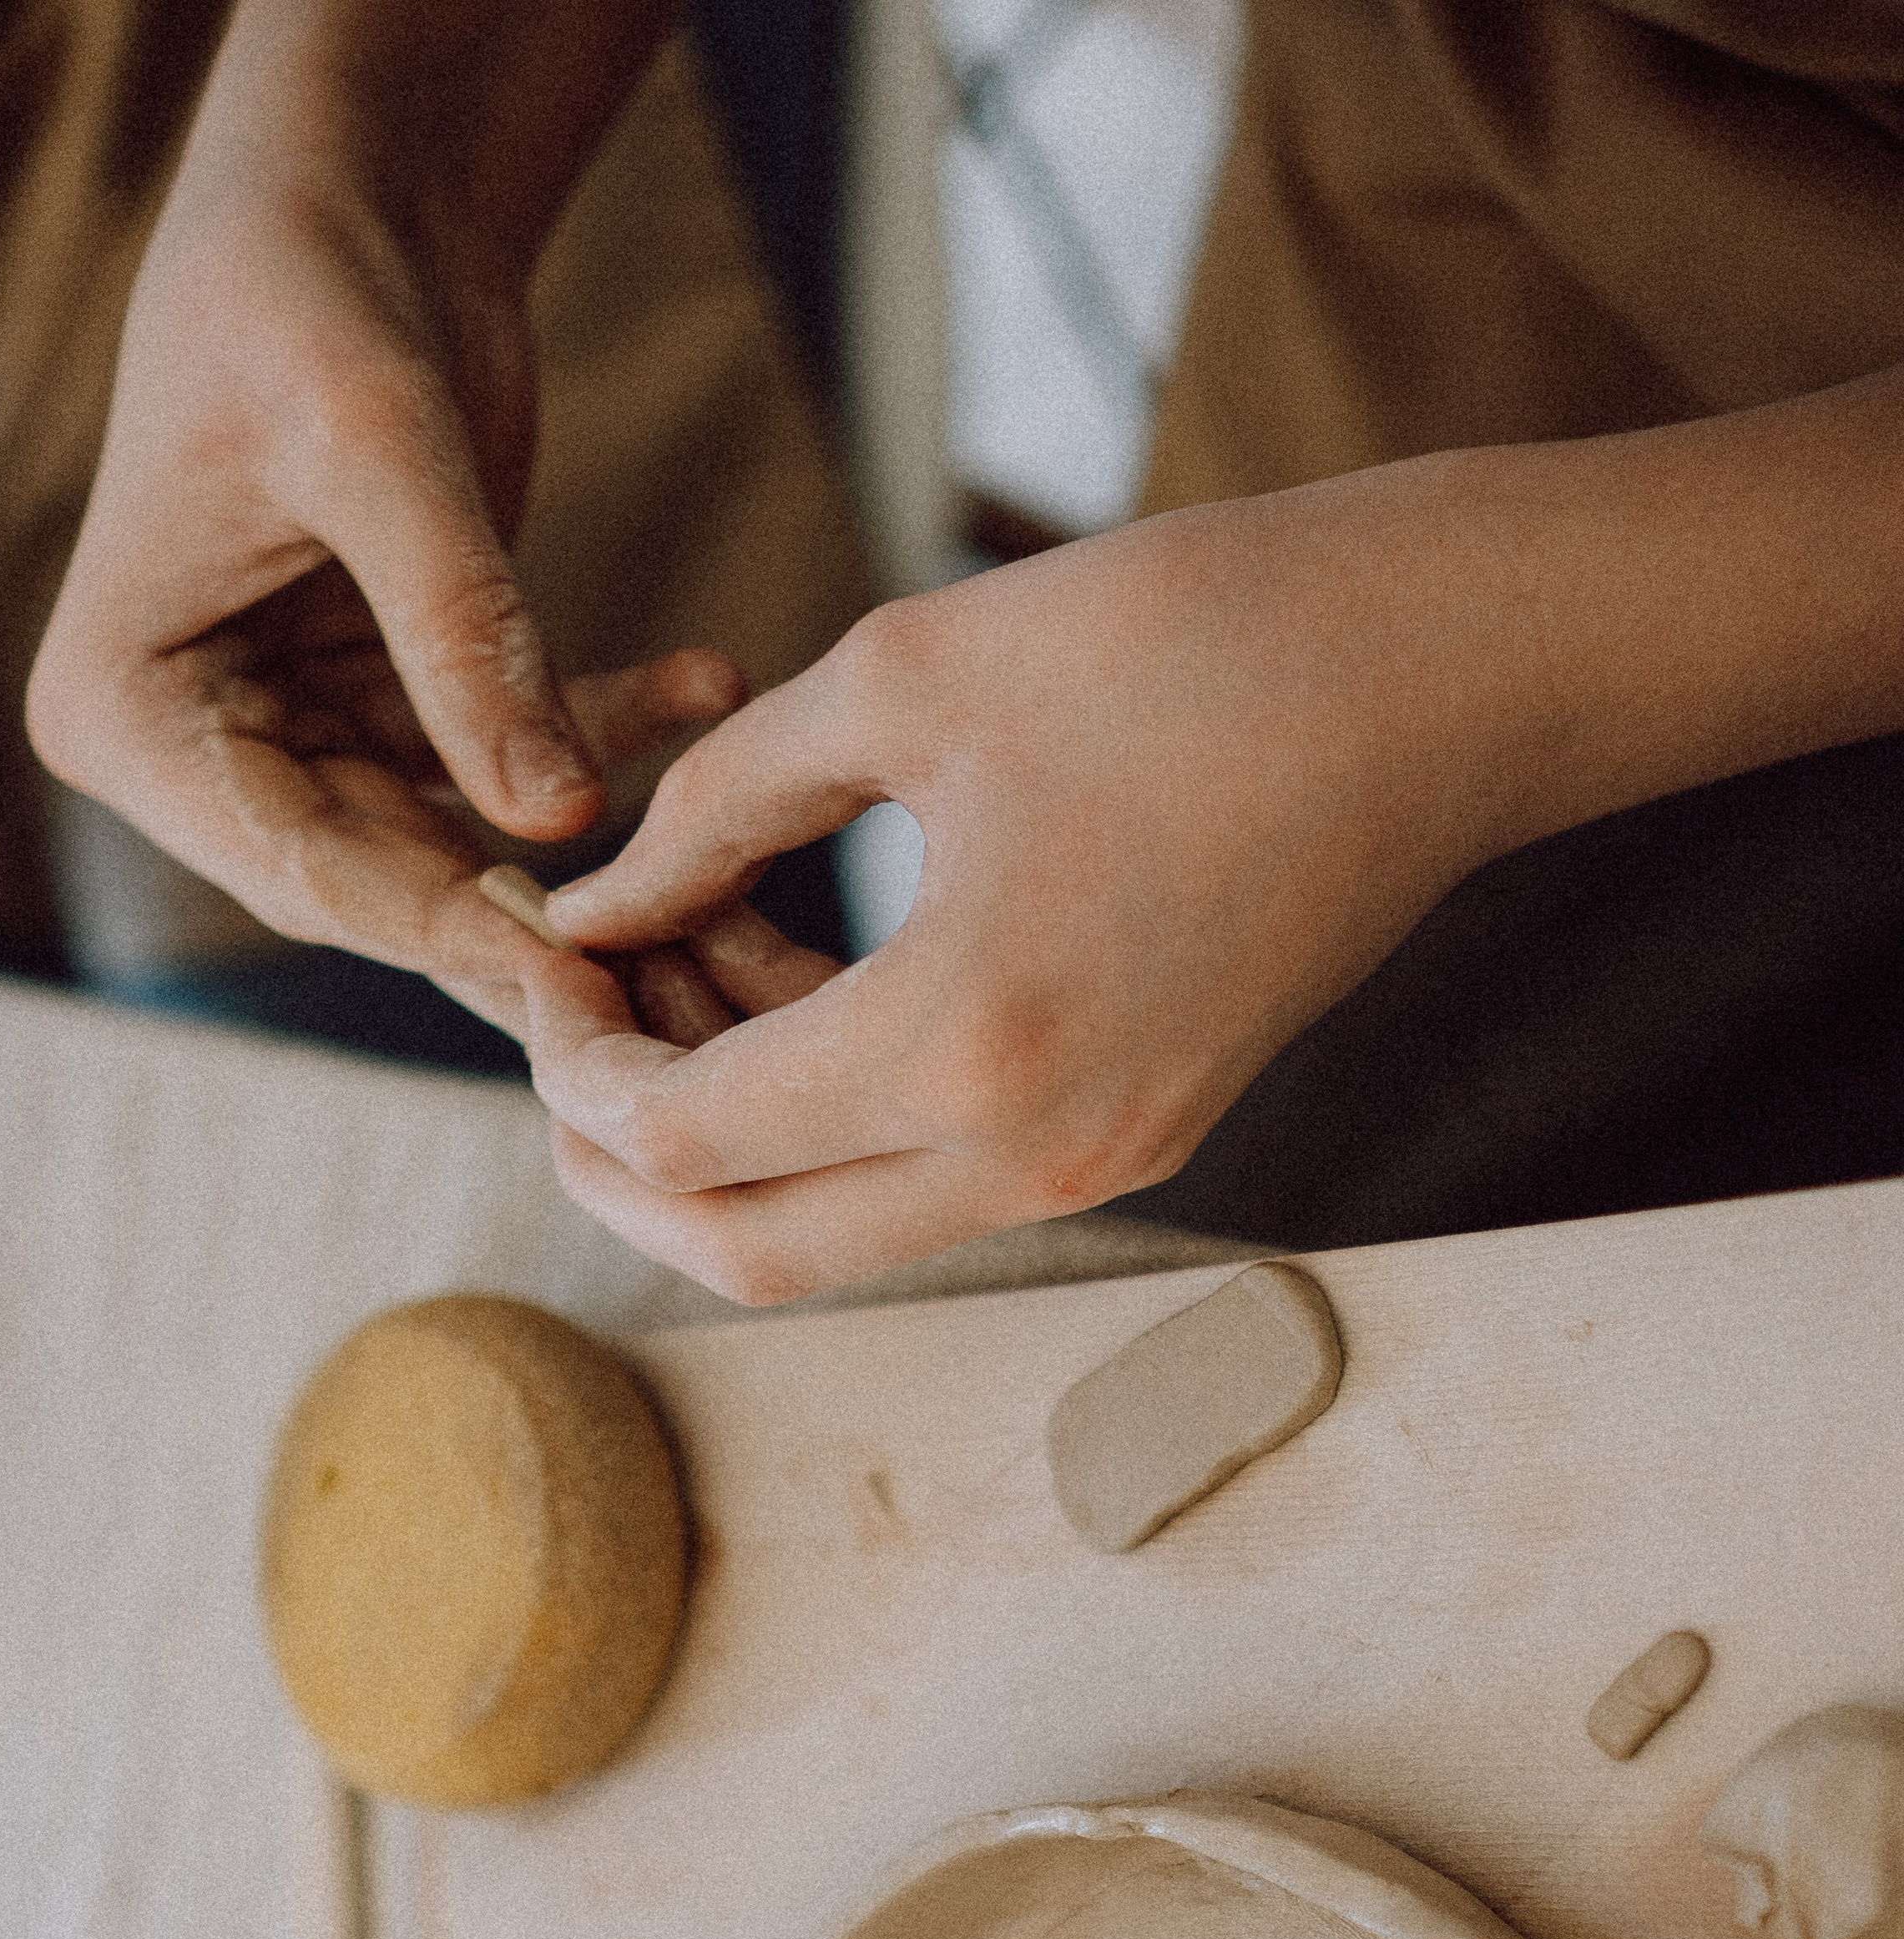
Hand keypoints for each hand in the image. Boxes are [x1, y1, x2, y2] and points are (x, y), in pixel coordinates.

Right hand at [27, 0, 727, 1037]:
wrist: (348, 192)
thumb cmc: (310, 288)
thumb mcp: (381, 454)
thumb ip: (462, 640)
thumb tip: (554, 820)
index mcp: (127, 716)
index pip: (298, 867)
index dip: (442, 927)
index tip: (574, 978)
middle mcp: (199, 749)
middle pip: (381, 883)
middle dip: (532, 917)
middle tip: (675, 960)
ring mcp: (294, 735)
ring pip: (460, 845)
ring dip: (594, 837)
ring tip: (719, 852)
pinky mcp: (388, 704)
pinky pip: (509, 756)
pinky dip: (607, 723)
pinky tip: (709, 679)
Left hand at [526, 490, 1500, 1297]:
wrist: (1443, 677)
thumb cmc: (1187, 639)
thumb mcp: (902, 679)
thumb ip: (713, 813)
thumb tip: (591, 905)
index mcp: (959, 1041)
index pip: (684, 1136)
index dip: (571, 1064)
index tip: (542, 962)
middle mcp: (1029, 1154)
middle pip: (743, 1252)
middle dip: (619, 1163)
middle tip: (564, 1033)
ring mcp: (1096, 1167)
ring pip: (836, 1235)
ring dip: (730, 1137)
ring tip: (684, 961)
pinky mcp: (1135, 1140)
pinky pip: (928, 1182)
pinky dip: (833, 1117)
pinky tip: (795, 976)